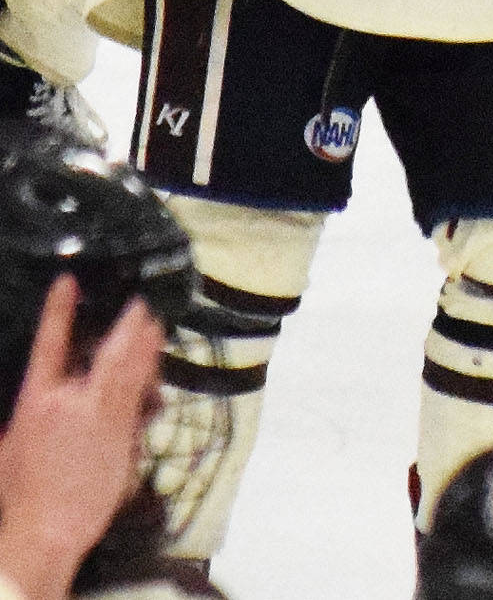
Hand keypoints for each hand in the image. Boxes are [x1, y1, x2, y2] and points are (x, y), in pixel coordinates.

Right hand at [0, 277, 163, 599]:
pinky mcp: (124, 440)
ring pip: (131, 371)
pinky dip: (148, 381)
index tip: (67, 282)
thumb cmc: (19, 497)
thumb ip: (20, 417)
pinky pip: (140, 402)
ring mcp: (104, 421)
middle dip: (126, 323)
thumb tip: (27, 400)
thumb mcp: (6, 446)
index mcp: (38, 402)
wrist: (45, 532)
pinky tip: (155, 371)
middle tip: (139, 301)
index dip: (58, 309)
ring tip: (155, 323)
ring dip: (145, 345)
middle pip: (107, 351)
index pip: (49, 344)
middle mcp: (74, 404)